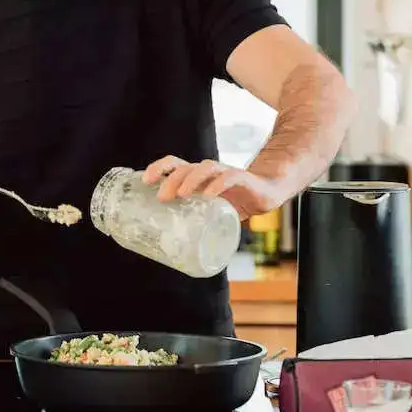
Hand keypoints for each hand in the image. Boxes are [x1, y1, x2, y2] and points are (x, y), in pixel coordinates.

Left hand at [142, 155, 283, 219]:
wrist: (266, 193)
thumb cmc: (234, 202)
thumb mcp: (209, 212)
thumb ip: (194, 222)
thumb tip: (169, 247)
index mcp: (196, 177)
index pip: (173, 164)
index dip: (158, 168)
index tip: (144, 180)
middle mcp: (208, 172)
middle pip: (185, 167)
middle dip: (171, 179)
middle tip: (162, 197)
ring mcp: (224, 173)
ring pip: (205, 168)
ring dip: (191, 179)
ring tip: (182, 194)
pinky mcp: (242, 179)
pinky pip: (229, 177)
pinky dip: (217, 185)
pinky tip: (209, 195)